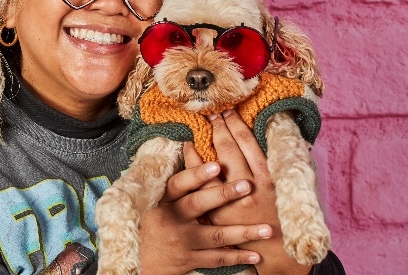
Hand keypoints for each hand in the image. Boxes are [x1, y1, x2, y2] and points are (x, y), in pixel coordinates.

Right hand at [138, 152, 273, 274]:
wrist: (140, 262)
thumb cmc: (152, 223)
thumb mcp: (154, 201)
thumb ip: (175, 181)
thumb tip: (191, 146)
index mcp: (163, 200)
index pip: (179, 183)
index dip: (197, 174)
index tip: (216, 165)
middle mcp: (172, 219)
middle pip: (199, 204)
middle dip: (224, 195)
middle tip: (247, 186)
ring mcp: (182, 241)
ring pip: (216, 235)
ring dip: (243, 232)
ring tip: (267, 228)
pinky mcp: (189, 260)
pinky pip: (217, 259)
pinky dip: (238, 258)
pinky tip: (256, 255)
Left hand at [184, 110, 311, 274]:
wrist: (278, 253)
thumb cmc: (289, 216)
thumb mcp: (297, 187)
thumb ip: (290, 160)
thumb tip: (282, 129)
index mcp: (270, 179)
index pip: (249, 143)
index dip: (237, 124)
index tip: (229, 110)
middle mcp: (250, 188)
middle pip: (230, 150)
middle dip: (219, 127)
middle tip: (212, 111)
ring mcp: (231, 202)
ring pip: (212, 166)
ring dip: (204, 143)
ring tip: (199, 126)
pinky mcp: (217, 215)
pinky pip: (201, 187)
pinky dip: (193, 167)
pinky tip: (188, 152)